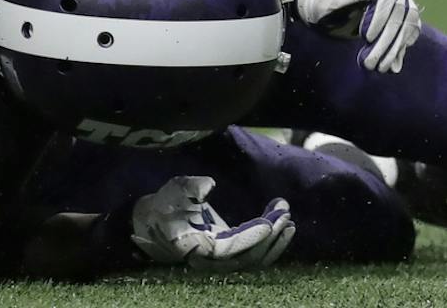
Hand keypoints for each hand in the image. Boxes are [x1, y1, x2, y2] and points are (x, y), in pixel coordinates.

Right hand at [130, 177, 293, 272]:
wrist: (157, 220)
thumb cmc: (167, 203)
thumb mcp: (175, 190)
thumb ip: (191, 188)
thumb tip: (208, 186)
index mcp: (193, 246)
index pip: (227, 249)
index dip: (250, 238)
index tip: (270, 222)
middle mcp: (208, 259)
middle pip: (245, 258)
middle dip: (269, 236)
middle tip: (285, 212)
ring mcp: (220, 259)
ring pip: (253, 259)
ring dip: (274, 241)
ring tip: (289, 218)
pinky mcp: (229, 253)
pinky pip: (253, 254)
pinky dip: (271, 242)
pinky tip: (283, 222)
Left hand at [296, 0, 421, 72]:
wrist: (323, 6)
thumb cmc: (321, 0)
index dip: (381, 15)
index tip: (366, 38)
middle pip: (402, 8)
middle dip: (389, 38)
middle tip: (372, 62)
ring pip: (409, 20)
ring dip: (397, 46)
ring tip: (381, 67)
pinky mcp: (398, 12)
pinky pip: (408, 29)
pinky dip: (401, 47)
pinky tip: (393, 63)